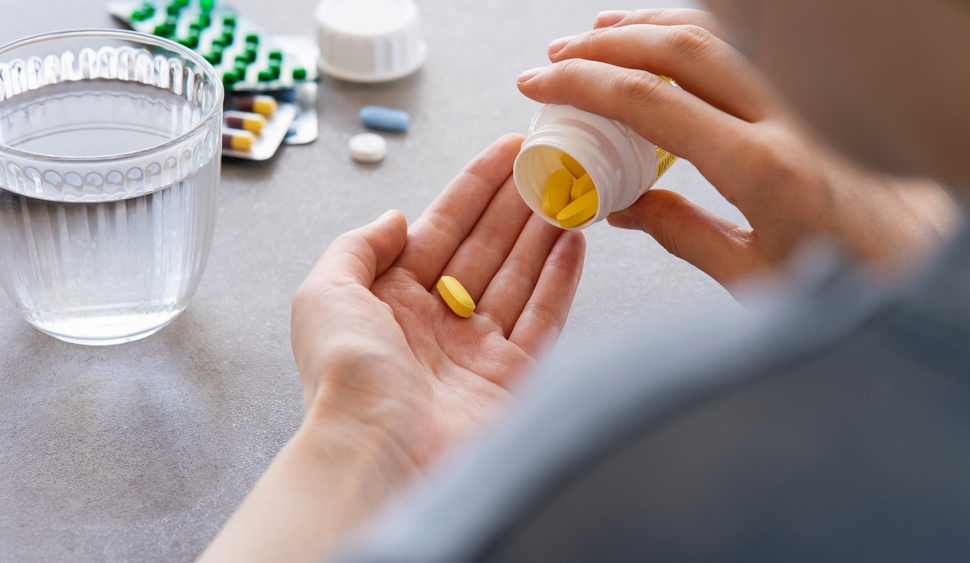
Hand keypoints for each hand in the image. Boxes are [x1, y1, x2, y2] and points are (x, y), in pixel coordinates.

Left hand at [291, 133, 584, 462]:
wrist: (376, 452)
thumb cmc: (344, 377)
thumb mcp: (324, 292)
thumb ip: (359, 246)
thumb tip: (395, 217)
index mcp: (391, 301)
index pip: (442, 229)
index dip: (474, 188)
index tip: (504, 153)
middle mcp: (436, 323)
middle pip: (485, 248)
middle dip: (516, 204)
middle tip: (546, 164)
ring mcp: (477, 351)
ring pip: (518, 277)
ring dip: (543, 232)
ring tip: (568, 191)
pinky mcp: (512, 377)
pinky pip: (542, 317)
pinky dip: (560, 279)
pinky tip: (573, 242)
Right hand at [518, 9, 957, 289]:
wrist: (919, 264)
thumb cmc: (846, 279)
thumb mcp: (749, 274)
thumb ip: (680, 234)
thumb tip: (621, 205)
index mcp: (762, 167)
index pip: (652, 101)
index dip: (583, 85)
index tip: (541, 84)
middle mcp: (786, 116)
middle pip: (677, 49)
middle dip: (602, 47)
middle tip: (555, 59)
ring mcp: (802, 97)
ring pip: (712, 33)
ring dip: (644, 28)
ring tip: (593, 39)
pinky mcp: (810, 95)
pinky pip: (742, 45)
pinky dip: (691, 33)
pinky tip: (661, 40)